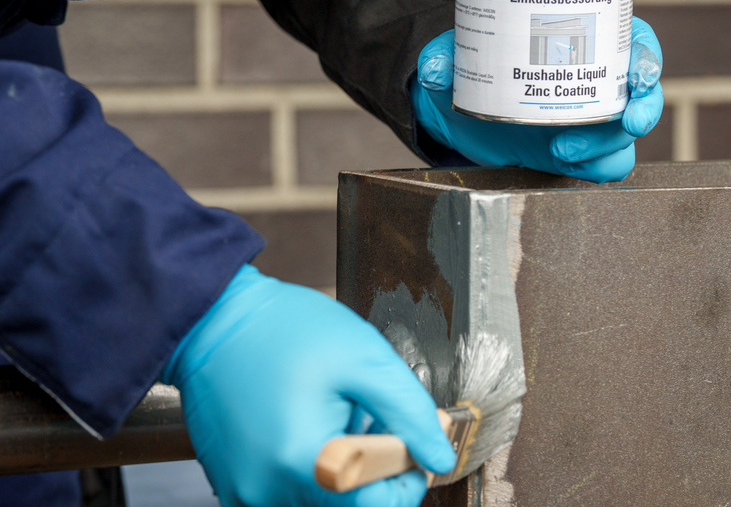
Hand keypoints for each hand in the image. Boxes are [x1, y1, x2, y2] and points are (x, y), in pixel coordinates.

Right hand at [161, 265, 454, 506]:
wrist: (212, 319)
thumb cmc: (282, 329)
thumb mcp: (364, 357)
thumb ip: (409, 412)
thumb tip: (439, 456)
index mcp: (307, 463)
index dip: (405, 481)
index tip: (407, 447)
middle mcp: (270, 491)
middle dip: (374, 472)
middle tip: (368, 420)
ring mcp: (248, 494)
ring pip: (323, 504)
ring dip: (344, 474)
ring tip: (334, 418)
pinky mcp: (235, 488)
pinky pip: (290, 495)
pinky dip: (313, 472)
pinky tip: (308, 427)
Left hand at [410, 17, 662, 183]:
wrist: (463, 111)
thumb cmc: (477, 68)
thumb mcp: (461, 53)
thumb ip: (446, 55)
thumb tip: (433, 68)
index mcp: (587, 43)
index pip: (635, 44)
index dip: (647, 58)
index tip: (639, 75)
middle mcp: (598, 84)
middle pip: (643, 96)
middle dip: (643, 110)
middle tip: (624, 123)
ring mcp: (592, 124)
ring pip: (625, 140)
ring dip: (605, 149)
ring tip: (560, 153)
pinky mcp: (578, 157)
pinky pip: (602, 169)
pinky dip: (590, 173)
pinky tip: (560, 170)